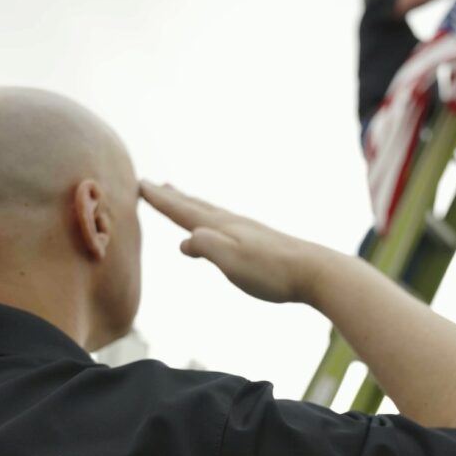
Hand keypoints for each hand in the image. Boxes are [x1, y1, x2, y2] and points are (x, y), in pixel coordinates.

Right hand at [140, 180, 329, 304]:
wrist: (316, 272)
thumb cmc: (273, 271)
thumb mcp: (232, 262)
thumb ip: (206, 248)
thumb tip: (184, 243)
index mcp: (220, 228)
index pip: (182, 211)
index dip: (159, 200)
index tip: (138, 184)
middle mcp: (231, 224)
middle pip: (194, 206)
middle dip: (170, 197)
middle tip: (151, 183)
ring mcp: (245, 231)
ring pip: (209, 212)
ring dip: (189, 203)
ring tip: (178, 195)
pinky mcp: (257, 242)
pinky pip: (222, 224)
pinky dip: (209, 219)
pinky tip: (214, 228)